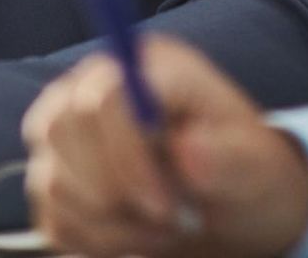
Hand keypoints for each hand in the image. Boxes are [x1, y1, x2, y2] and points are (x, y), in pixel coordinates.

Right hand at [21, 36, 307, 257]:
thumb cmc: (243, 170)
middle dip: (113, 191)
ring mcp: (68, 132)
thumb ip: (228, 157)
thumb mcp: (255, 164)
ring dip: (111, 224)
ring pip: (51, 179)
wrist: (229, 202)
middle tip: (168, 220)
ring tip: (163, 230)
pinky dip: (95, 241)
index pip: (104, 94)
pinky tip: (136, 237)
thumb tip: (187, 151)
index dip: (126, 155)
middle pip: (59, 128)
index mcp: (149, 66)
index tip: (166, 206)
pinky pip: (52, 216)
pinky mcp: (56, 176)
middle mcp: (93, 86)